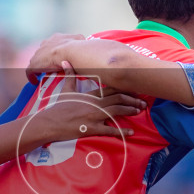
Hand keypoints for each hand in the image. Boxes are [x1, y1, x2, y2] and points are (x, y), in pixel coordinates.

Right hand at [25, 75, 143, 146]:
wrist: (50, 122)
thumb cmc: (59, 107)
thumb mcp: (65, 90)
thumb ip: (69, 76)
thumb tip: (65, 61)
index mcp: (90, 95)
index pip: (111, 89)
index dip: (125, 89)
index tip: (135, 90)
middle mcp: (95, 104)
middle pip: (118, 99)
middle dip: (132, 100)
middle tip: (143, 102)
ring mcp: (94, 116)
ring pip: (117, 111)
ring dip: (130, 111)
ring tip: (139, 111)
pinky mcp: (92, 128)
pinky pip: (110, 130)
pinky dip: (122, 131)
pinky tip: (131, 132)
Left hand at [26, 33, 84, 82]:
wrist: (69, 51)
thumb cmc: (76, 46)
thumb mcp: (79, 39)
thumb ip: (79, 40)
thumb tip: (83, 41)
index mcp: (55, 38)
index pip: (52, 44)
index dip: (54, 52)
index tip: (58, 58)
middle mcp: (45, 44)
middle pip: (43, 52)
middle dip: (46, 58)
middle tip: (51, 67)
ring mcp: (38, 54)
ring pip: (36, 61)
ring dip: (39, 66)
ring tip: (43, 74)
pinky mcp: (34, 65)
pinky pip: (30, 71)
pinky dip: (32, 76)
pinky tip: (35, 81)